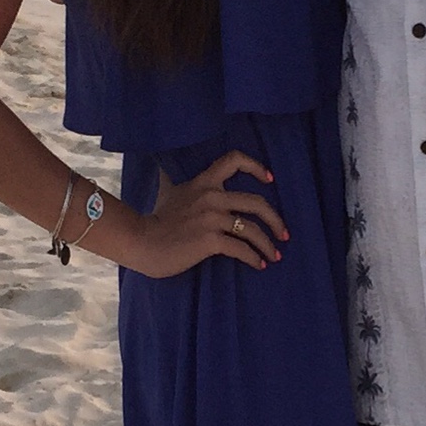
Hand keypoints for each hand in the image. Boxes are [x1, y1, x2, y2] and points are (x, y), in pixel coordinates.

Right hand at [128, 150, 287, 278]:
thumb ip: (176, 181)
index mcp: (204, 181)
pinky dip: (253, 258)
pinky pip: (241, 248)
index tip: (269, 180)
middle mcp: (212, 196)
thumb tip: (164, 167)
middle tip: (284, 234)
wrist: (141, 241)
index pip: (234, 160)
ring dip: (268, 244)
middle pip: (257, 202)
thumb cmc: (155, 220)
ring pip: (252, 229)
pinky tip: (258, 265)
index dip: (256, 167)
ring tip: (275, 256)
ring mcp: (212, 218)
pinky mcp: (210, 240)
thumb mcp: (168, 191)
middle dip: (276, 220)